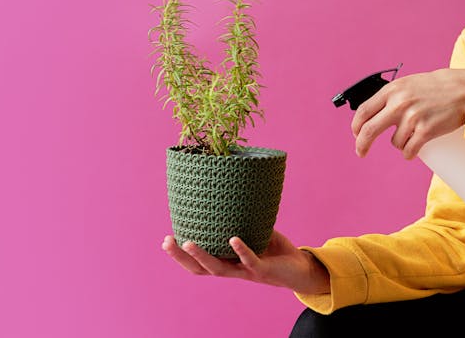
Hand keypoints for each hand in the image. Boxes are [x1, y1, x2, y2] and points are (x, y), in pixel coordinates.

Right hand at [161, 230, 329, 294]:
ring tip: (187, 242)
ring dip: (202, 256)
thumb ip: (243, 218)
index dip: (180, 256)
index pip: (198, 263)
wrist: (299, 268)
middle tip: (166, 241)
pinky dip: (241, 249)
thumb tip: (233, 192)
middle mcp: (232, 270)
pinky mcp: (262, 270)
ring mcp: (246, 271)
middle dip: (181, 257)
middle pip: (200, 268)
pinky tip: (232, 238)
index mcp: (227, 262)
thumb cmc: (274, 250)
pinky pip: (249, 260)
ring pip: (218, 268)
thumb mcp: (256, 232)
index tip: (165, 240)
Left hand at [351, 68, 464, 158]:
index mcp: (393, 90)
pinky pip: (409, 151)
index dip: (356, 126)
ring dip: (400, 143)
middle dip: (362, 144)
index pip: (364, 111)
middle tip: (361, 152)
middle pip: (369, 130)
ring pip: (394, 142)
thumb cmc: (440, 86)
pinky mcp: (425, 132)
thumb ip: (394, 96)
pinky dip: (409, 153)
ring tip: (414, 134)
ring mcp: (412, 118)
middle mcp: (399, 103)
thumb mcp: (411, 83)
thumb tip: (377, 113)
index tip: (356, 134)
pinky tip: (413, 150)